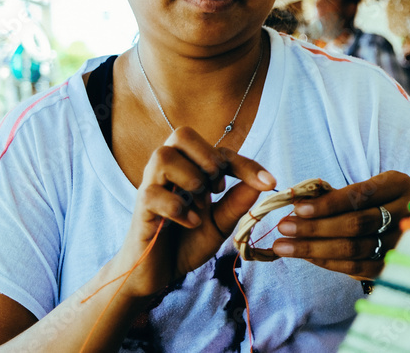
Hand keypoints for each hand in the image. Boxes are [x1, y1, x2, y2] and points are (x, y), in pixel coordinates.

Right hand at [112, 126, 276, 299]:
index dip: (246, 165)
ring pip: (163, 155)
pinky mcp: (140, 208)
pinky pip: (153, 193)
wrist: (160, 274)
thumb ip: (237, 204)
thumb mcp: (220, 224)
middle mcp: (169, 172)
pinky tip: (191, 222)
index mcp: (190, 170)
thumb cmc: (188, 243)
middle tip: (218, 188)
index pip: (219, 152)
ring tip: (201, 202)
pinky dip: (177, 207)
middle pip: (182, 134)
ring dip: (190, 178)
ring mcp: (152, 187)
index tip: (269, 183)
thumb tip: (261, 184)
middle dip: (208, 157)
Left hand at [272, 170, 409, 279]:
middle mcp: (405, 214)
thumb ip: (333, 194)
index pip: (360, 195)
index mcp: (398, 185)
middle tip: (284, 227)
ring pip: (353, 248)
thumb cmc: (371, 200)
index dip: (328, 204)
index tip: (298, 208)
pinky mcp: (390, 266)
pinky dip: (327, 262)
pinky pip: (355, 267)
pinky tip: (305, 256)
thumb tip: (296, 203)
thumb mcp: (360, 188)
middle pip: (357, 224)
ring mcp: (400, 243)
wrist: (397, 222)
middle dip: (315, 227)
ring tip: (284, 246)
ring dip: (314, 248)